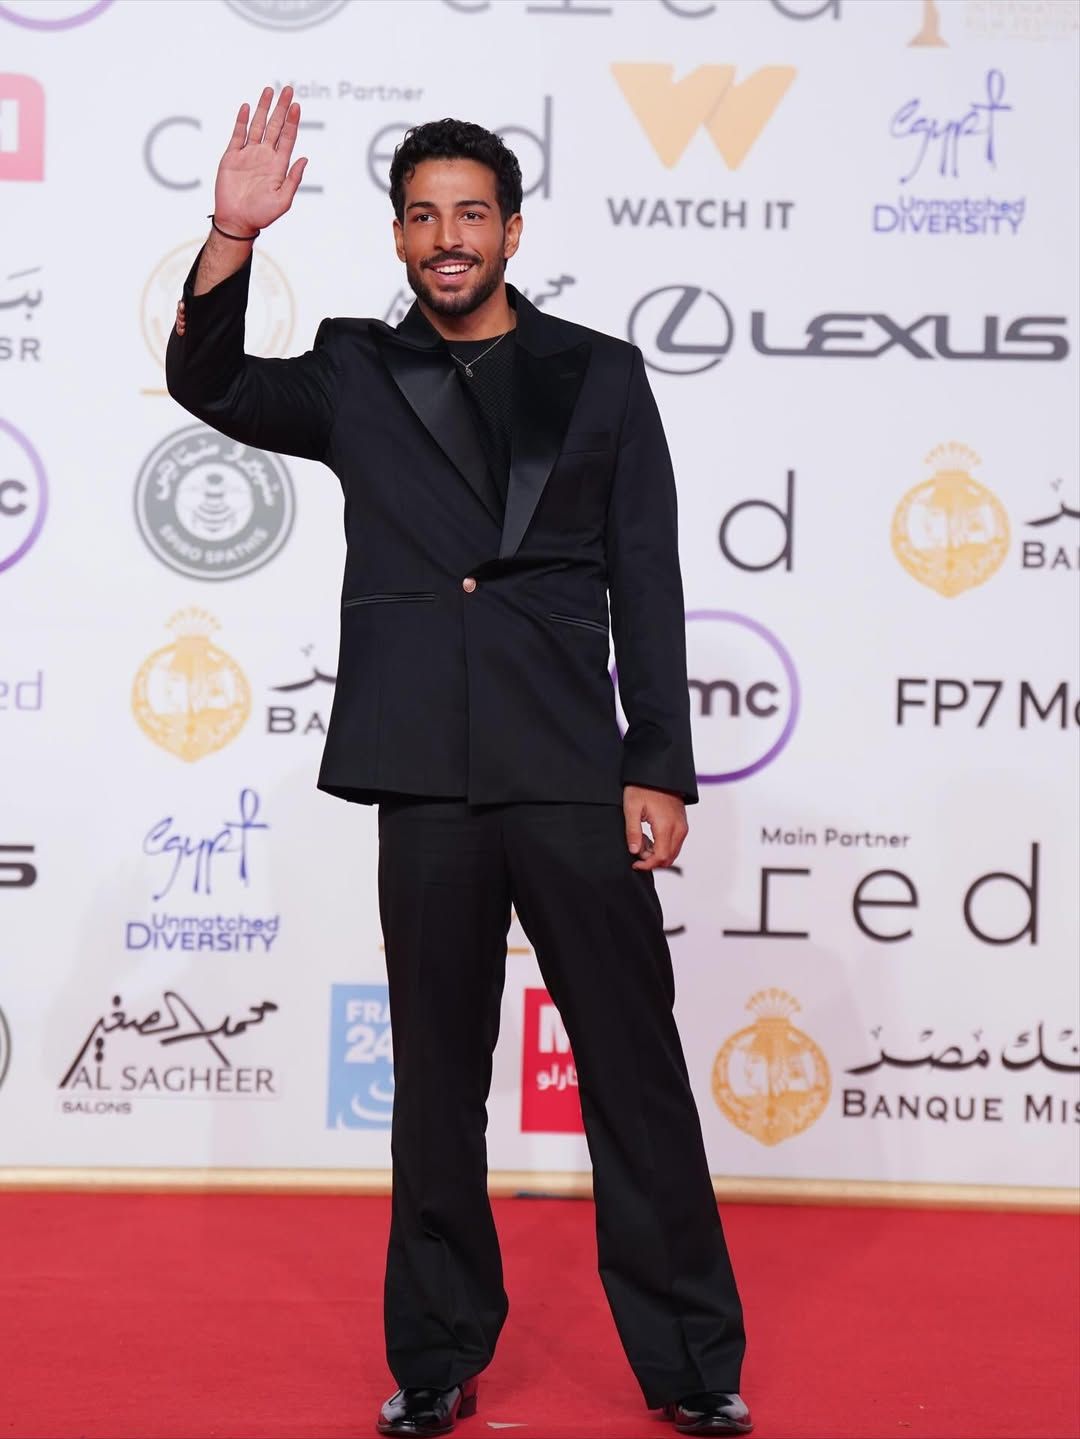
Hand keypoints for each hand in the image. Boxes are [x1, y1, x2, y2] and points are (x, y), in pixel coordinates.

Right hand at [213, 85, 307, 236]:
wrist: (237, 221)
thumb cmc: (262, 215)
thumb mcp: (283, 200)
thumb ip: (293, 179)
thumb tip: (304, 158)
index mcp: (278, 165)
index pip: (287, 137)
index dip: (292, 121)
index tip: (296, 105)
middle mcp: (264, 156)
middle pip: (275, 126)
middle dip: (281, 108)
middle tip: (287, 89)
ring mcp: (248, 154)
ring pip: (257, 125)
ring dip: (263, 108)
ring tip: (269, 90)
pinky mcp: (232, 156)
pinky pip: (238, 134)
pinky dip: (242, 120)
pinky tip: (247, 107)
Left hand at [623, 785, 687, 871]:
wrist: (657, 773)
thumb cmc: (642, 787)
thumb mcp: (631, 808)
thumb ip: (633, 832)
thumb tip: (635, 851)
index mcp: (666, 826)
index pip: (661, 857)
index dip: (647, 865)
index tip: (634, 863)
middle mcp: (679, 828)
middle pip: (669, 858)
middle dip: (651, 860)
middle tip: (636, 849)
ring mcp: (682, 826)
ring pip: (673, 852)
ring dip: (657, 853)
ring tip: (641, 841)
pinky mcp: (682, 824)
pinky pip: (675, 843)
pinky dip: (662, 846)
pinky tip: (649, 836)